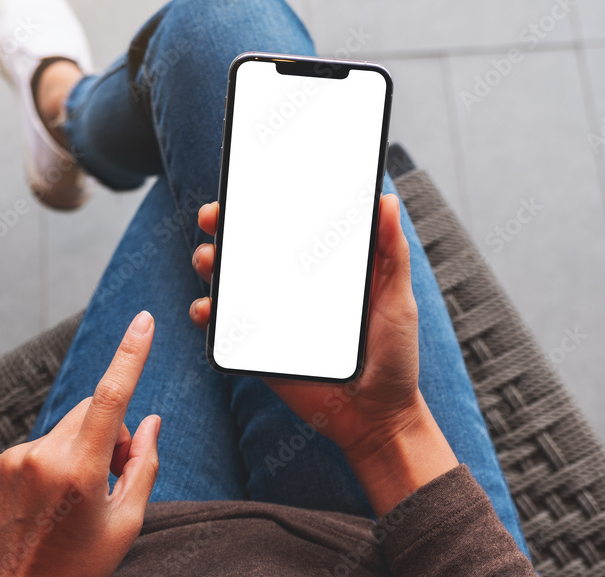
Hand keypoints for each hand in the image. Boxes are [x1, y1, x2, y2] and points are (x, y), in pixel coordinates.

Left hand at [0, 311, 160, 576]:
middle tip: (112, 476)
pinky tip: (48, 499)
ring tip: (76, 497)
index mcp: (77, 472)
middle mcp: (39, 457)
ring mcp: (10, 460)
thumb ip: (143, 464)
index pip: (111, 397)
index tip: (143, 323)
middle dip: (108, 433)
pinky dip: (50, 461)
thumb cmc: (78, 566)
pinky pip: (37, 445)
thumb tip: (150, 421)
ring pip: (64, 429)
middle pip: (91, 411)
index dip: (131, 354)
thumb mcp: (126, 522)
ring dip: (78, 448)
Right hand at [190, 195, 456, 514]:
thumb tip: (388, 200)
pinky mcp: (257, 349)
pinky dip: (206, 314)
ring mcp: (272, 317)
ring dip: (209, 264)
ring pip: (228, 281)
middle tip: (213, 219)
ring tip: (209, 262)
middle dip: (222, 226)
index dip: (263, 203)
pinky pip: (222, 327)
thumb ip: (392, 252)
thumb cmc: (395, 357)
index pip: (287, 226)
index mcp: (324, 268)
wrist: (376, 417)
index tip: (245, 187)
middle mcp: (292, 287)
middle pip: (248, 247)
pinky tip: (207, 310)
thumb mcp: (399, 300)